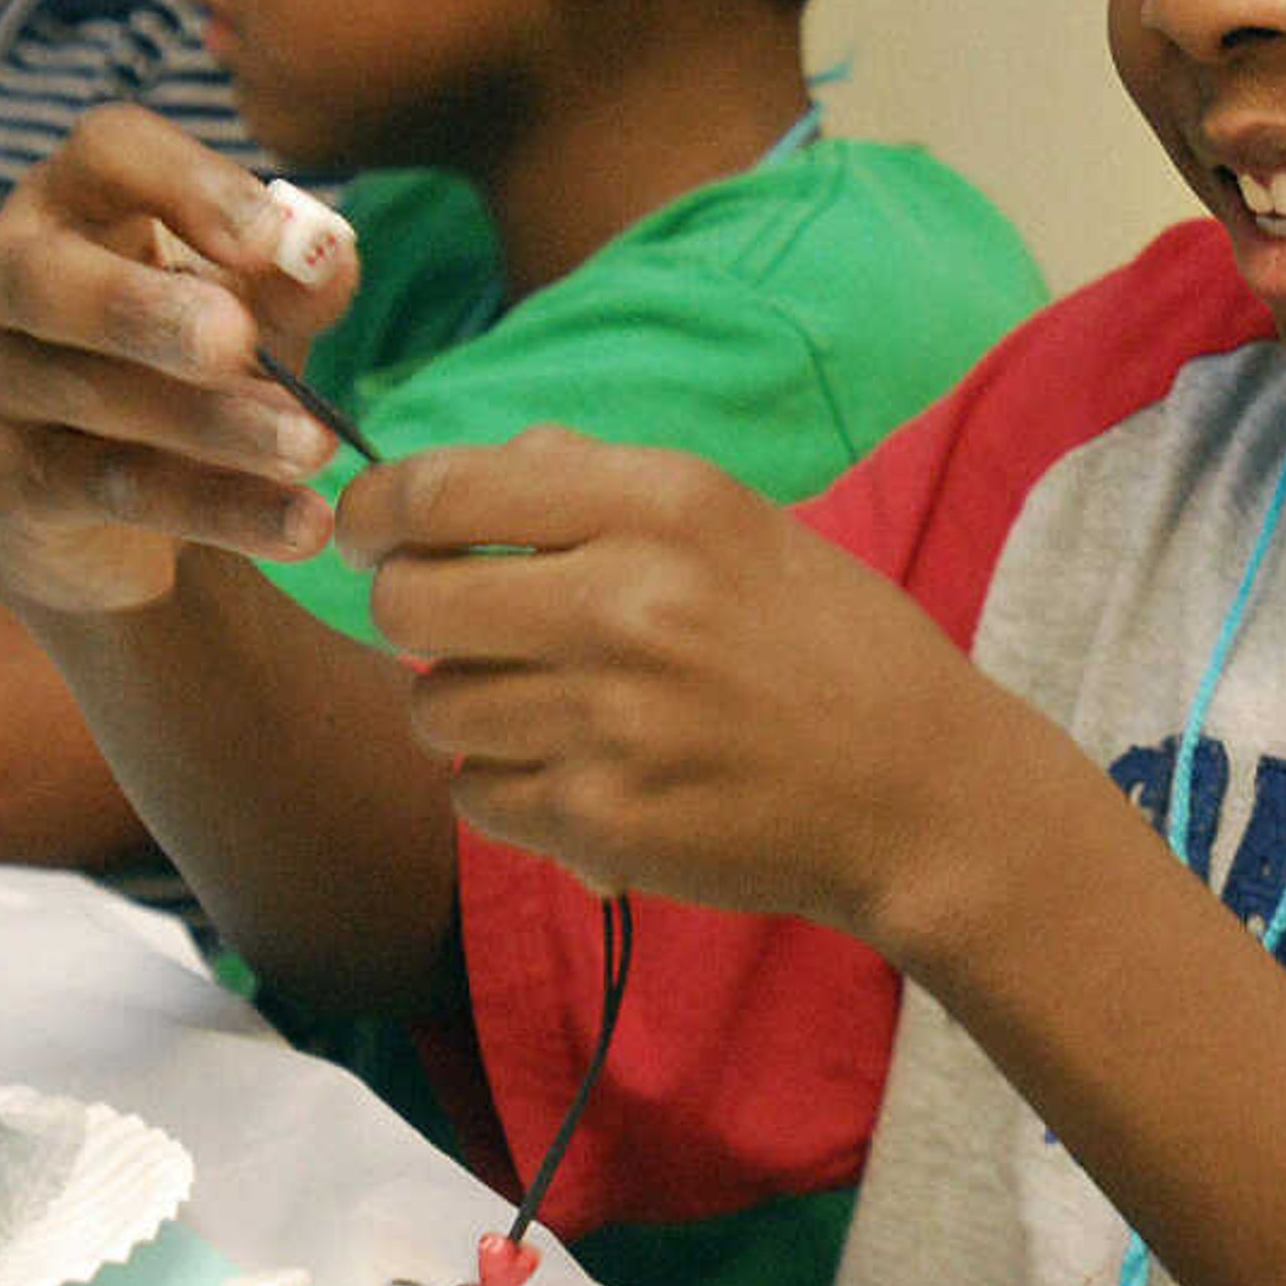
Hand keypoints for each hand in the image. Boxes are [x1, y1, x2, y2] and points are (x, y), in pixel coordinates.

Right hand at [0, 107, 358, 613]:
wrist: (124, 511)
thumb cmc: (188, 365)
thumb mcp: (255, 310)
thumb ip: (294, 278)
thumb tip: (328, 253)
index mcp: (69, 201)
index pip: (107, 153)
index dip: (188, 186)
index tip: (271, 240)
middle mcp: (1, 278)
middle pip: (46, 275)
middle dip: (142, 307)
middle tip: (237, 341)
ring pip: (90, 397)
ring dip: (211, 423)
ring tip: (311, 446)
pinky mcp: (7, 486)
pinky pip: (113, 492)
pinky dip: (217, 509)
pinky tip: (300, 526)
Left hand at [336, 432, 1082, 947]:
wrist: (919, 792)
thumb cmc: (824, 644)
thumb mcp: (734, 522)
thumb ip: (597, 481)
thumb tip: (479, 464)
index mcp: (662, 505)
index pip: (445, 487)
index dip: (376, 510)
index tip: (365, 529)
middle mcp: (627, 603)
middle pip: (409, 600)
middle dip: (407, 611)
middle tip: (447, 626)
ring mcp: (610, 720)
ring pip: (432, 705)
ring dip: (461, 706)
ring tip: (537, 706)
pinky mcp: (602, 821)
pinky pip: (475, 796)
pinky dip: (504, 789)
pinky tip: (575, 773)